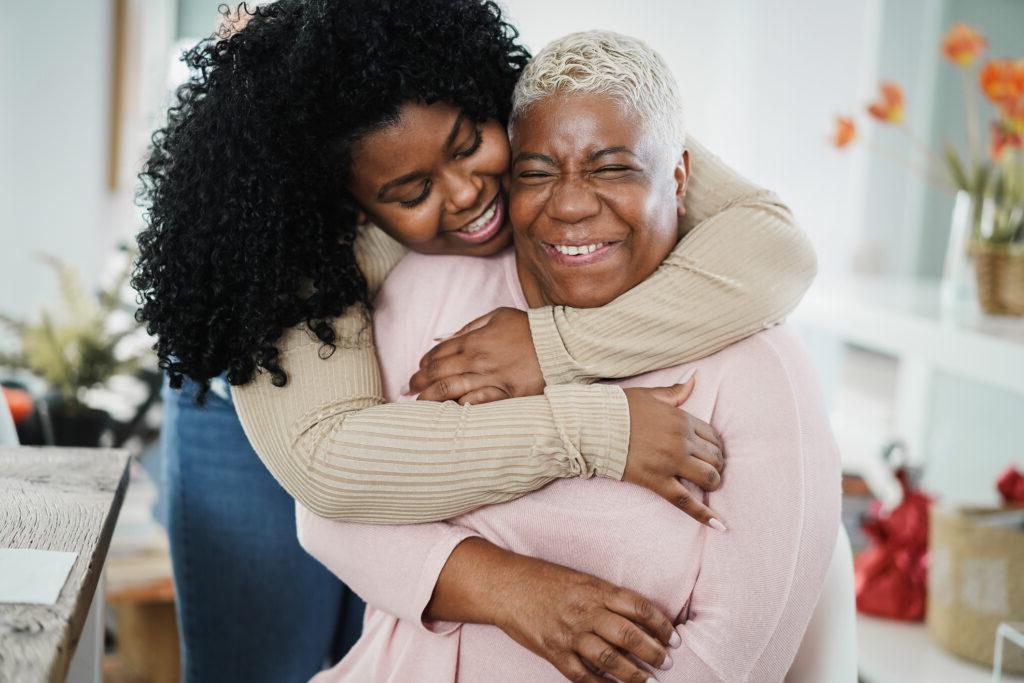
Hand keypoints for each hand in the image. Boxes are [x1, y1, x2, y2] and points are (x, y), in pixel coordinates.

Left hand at [408, 307, 544, 403]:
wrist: (560, 344)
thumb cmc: (529, 329)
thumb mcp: (499, 316)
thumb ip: (472, 326)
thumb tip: (449, 337)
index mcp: (474, 340)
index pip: (439, 354)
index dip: (424, 364)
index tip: (419, 371)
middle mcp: (478, 360)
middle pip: (438, 374)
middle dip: (419, 383)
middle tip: (410, 390)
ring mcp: (491, 379)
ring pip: (451, 391)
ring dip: (431, 399)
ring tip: (419, 405)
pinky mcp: (507, 395)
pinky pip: (477, 403)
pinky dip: (460, 407)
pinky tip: (448, 412)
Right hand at [494, 553, 678, 682]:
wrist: (505, 585)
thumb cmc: (544, 579)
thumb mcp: (580, 578)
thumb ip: (607, 596)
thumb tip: (639, 616)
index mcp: (595, 589)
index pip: (639, 607)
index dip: (661, 624)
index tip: (673, 637)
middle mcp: (585, 611)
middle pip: (629, 636)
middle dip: (654, 652)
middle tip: (667, 661)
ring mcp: (569, 634)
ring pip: (610, 660)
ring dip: (634, 674)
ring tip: (648, 681)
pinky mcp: (553, 652)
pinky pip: (583, 675)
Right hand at [623, 379, 726, 529]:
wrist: (594, 426)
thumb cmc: (619, 409)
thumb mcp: (650, 395)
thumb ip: (675, 392)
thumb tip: (694, 380)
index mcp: (682, 419)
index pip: (713, 436)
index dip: (715, 446)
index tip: (710, 452)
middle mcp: (682, 441)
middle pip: (715, 457)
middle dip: (716, 465)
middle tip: (708, 469)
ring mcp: (671, 462)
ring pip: (708, 478)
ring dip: (713, 483)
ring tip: (708, 486)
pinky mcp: (657, 481)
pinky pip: (685, 501)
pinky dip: (704, 514)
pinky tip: (719, 526)